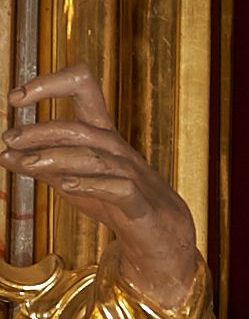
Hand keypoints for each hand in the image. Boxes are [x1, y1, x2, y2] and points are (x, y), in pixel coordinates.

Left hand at [0, 67, 199, 311]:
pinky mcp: (139, 204)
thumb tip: (6, 153)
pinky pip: (117, 188)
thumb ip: (43, 166)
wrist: (162, 234)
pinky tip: (65, 185)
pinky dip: (90, 184)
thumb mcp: (74, 178)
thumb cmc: (119, 201)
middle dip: (41, 132)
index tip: (15, 98)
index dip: (49, 84)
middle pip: (79, 127)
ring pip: (92, 157)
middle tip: (9, 139)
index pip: (81, 88)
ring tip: (25, 163)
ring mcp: (130, 174)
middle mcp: (115, 148)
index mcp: (101, 134)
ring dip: (55, 157)